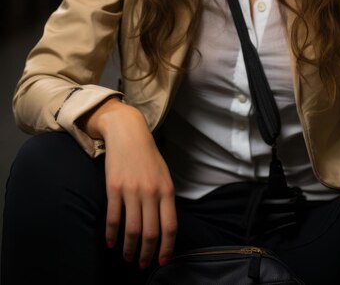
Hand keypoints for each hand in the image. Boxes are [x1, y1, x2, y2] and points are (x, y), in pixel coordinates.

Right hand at [78, 99, 176, 267]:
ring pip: (132, 229)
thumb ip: (165, 198)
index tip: (162, 261)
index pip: (170, 226)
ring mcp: (132, 190)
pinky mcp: (114, 188)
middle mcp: (151, 192)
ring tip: (128, 257)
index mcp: (167, 189)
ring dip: (129, 248)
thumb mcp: (164, 175)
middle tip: (142, 264)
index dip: (167, 247)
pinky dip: (111, 234)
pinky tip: (110, 243)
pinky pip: (113, 218)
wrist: (128, 133)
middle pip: (151, 232)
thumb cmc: (148, 156)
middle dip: (147, 253)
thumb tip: (164, 226)